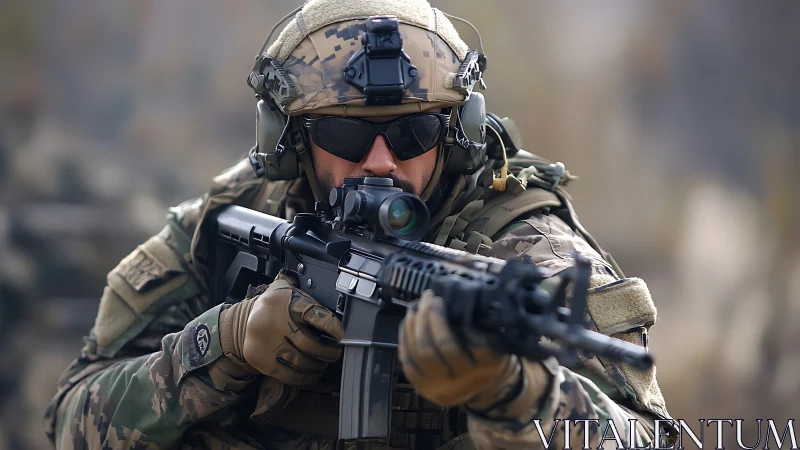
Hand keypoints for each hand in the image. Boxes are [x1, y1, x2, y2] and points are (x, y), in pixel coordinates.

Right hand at [220, 272, 343, 386]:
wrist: (244, 319)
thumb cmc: (277, 307)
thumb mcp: (291, 293)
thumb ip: (310, 301)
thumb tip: (338, 315)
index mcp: (285, 301)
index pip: (312, 313)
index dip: (330, 325)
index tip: (341, 334)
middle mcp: (273, 321)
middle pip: (308, 343)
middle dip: (328, 352)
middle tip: (336, 354)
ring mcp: (265, 342)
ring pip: (300, 361)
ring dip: (317, 366)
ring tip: (324, 364)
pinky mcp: (260, 359)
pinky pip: (287, 375)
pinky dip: (304, 378)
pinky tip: (312, 375)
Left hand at [398, 289, 521, 409]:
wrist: (479, 389)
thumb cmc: (488, 358)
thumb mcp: (498, 344)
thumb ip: (485, 327)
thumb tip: (463, 299)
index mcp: (487, 366)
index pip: (476, 343)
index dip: (465, 323)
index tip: (452, 301)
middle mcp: (465, 380)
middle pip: (445, 346)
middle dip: (433, 316)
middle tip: (430, 297)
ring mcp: (441, 386)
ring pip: (422, 353)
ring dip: (416, 324)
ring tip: (417, 305)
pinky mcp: (423, 387)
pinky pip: (408, 361)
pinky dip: (405, 338)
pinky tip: (408, 321)